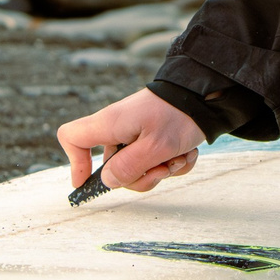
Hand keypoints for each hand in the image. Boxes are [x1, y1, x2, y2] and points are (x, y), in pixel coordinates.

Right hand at [58, 88, 206, 193]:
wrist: (207, 97)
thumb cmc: (180, 116)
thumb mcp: (156, 146)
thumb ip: (129, 167)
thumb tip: (108, 181)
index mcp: (110, 124)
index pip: (71, 137)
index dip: (74, 162)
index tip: (88, 182)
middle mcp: (118, 129)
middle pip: (112, 168)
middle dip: (142, 175)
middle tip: (164, 167)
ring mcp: (135, 135)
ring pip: (137, 169)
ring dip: (162, 169)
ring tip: (180, 156)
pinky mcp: (152, 139)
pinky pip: (156, 163)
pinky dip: (173, 163)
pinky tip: (186, 153)